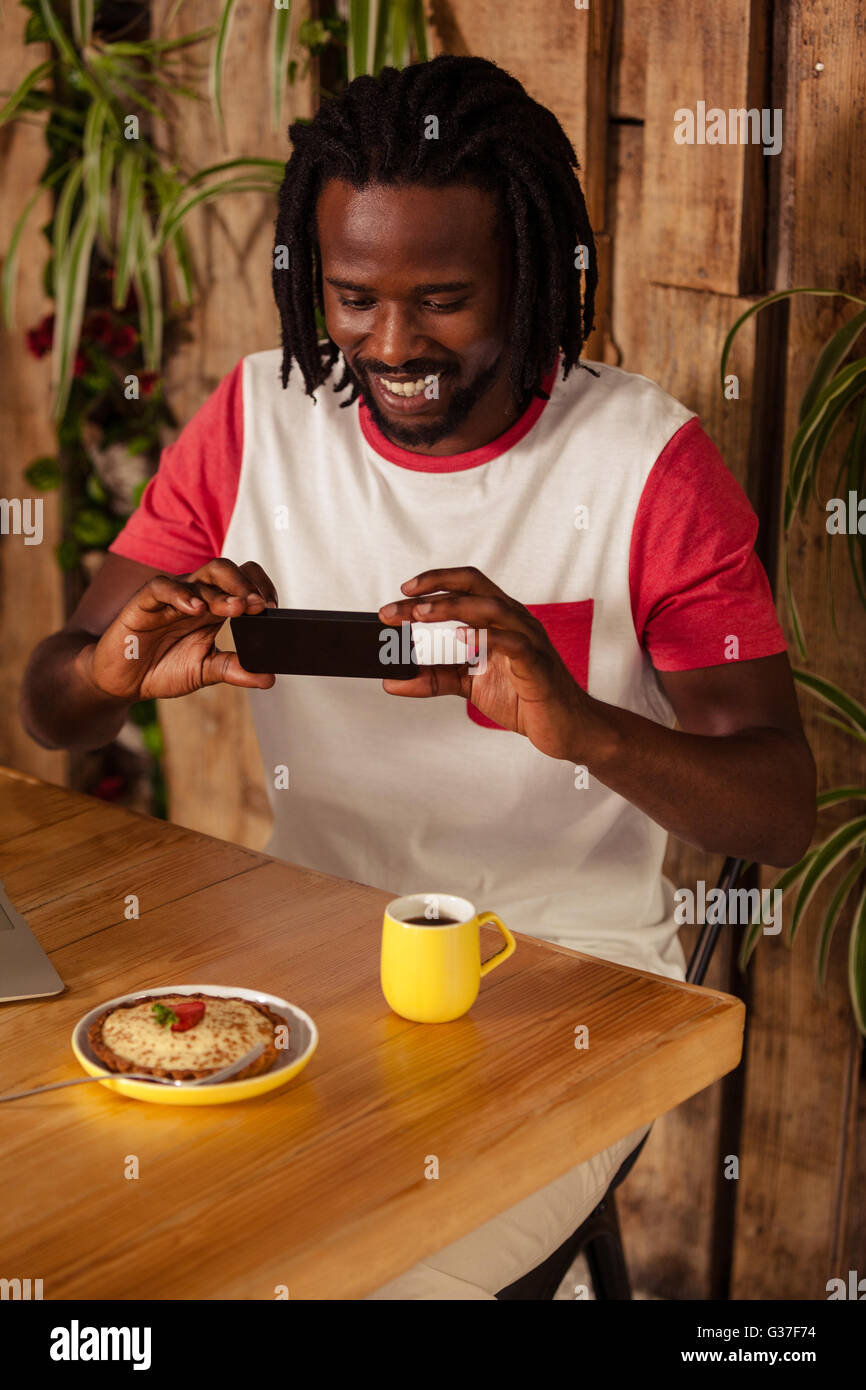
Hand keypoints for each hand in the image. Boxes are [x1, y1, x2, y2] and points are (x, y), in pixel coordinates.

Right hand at [84, 558, 278, 701]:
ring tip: (236, 607)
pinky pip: (163, 587)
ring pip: (201, 576)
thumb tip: (269, 678)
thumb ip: (235, 670)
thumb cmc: (162, 668)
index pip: (243, 582)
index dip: (260, 589)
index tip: (273, 609)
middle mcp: (196, 597)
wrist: (121, 681)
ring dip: (222, 591)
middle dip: (246, 584)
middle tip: (260, 606)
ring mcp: (171, 597)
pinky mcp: (144, 602)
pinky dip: (181, 595)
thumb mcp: (204, 671)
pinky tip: (196, 609)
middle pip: (225, 571)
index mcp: (214, 609)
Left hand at [378, 566, 593, 761]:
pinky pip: (514, 643)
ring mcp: (529, 639)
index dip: (433, 582)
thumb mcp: (469, 685)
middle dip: (431, 593)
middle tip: (395, 610)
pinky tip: (463, 641)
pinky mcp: (537, 664)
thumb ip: (433, 679)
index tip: (401, 593)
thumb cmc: (523, 697)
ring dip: (452, 608)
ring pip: (491, 608)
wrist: (564, 727)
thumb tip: (392, 681)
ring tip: (420, 615)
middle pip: (473, 588)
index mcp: (500, 619)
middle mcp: (515, 620)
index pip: (465, 586)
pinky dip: (487, 638)